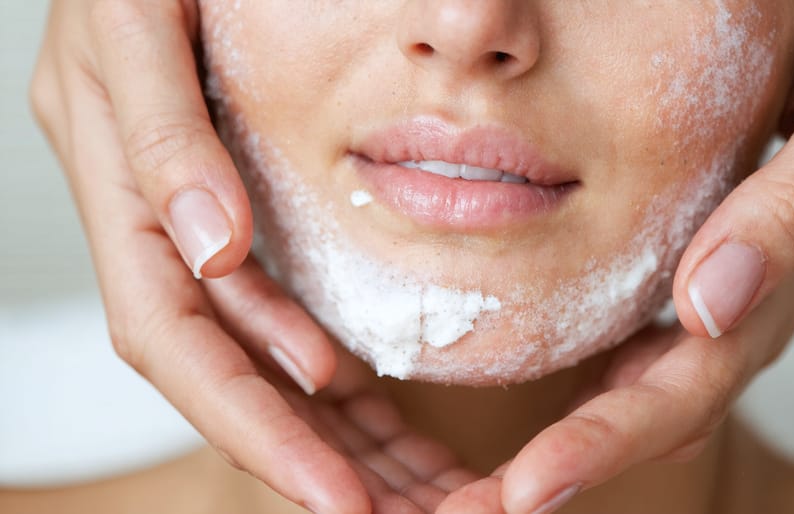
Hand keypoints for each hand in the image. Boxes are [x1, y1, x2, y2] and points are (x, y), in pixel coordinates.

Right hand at [30, 1, 478, 511]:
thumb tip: (211, 250)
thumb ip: (163, 136)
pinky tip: (360, 400)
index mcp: (120, 186)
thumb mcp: (136, 22)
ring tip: (400, 483)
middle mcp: (156, 219)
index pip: (182, 344)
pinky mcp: (231, 207)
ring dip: (324, 426)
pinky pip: (272, 303)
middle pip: (226, 371)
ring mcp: (192, 219)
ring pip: (256, 351)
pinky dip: (315, 360)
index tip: (336, 499)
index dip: (252, 429)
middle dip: (303, 454)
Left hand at [437, 0, 793, 511]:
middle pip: (677, 392)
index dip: (617, 433)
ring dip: (597, 427)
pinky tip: (567, 398)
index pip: (700, 371)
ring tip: (512, 481)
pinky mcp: (730, 247)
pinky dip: (617, 371)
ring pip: (673, 370)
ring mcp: (757, 270)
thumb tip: (712, 305)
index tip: (533, 484)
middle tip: (498, 506)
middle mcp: (778, 280)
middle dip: (590, 452)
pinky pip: (670, 325)